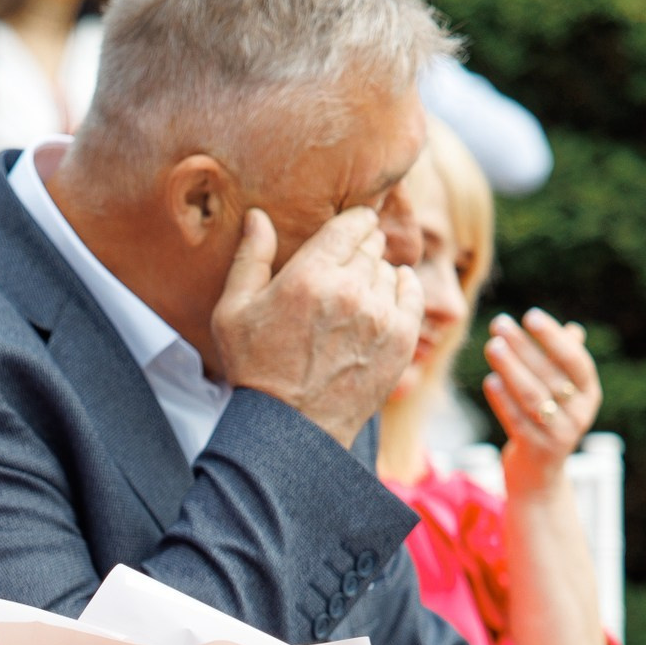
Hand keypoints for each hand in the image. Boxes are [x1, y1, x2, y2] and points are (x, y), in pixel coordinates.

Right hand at [212, 207, 421, 444]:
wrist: (290, 428)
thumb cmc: (255, 369)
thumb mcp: (233, 312)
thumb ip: (250, 258)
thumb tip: (260, 216)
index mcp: (308, 276)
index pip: (350, 225)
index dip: (355, 221)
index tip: (354, 224)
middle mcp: (349, 290)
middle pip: (371, 245)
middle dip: (363, 247)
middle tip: (351, 260)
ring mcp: (380, 316)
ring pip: (390, 270)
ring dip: (378, 273)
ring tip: (359, 291)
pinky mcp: (400, 340)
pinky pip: (412, 294)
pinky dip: (404, 288)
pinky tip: (390, 293)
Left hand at [482, 310, 599, 492]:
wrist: (539, 477)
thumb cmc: (548, 424)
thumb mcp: (563, 396)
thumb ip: (565, 364)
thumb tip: (573, 329)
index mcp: (589, 395)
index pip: (575, 360)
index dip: (554, 337)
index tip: (531, 315)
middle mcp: (579, 414)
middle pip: (549, 375)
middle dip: (523, 346)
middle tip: (499, 323)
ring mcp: (559, 434)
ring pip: (532, 396)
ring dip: (510, 368)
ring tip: (491, 345)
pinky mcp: (536, 450)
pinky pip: (516, 420)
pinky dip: (502, 399)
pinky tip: (489, 379)